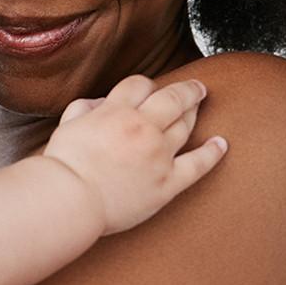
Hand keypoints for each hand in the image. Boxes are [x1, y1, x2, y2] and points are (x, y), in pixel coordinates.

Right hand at [43, 74, 226, 234]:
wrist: (70, 199)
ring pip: (185, 125)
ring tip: (199, 108)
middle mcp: (143, 127)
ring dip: (194, 113)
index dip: (145, 86)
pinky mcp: (167, 182)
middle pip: (173, 98)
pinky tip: (221, 144)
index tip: (148, 91)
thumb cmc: (64, 165)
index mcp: (117, 111)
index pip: (140, 85)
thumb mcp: (68, 124)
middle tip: (197, 88)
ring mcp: (159, 154)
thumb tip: (101, 104)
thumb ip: (86, 108)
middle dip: (187, 89)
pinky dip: (212, 152)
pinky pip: (197, 164)